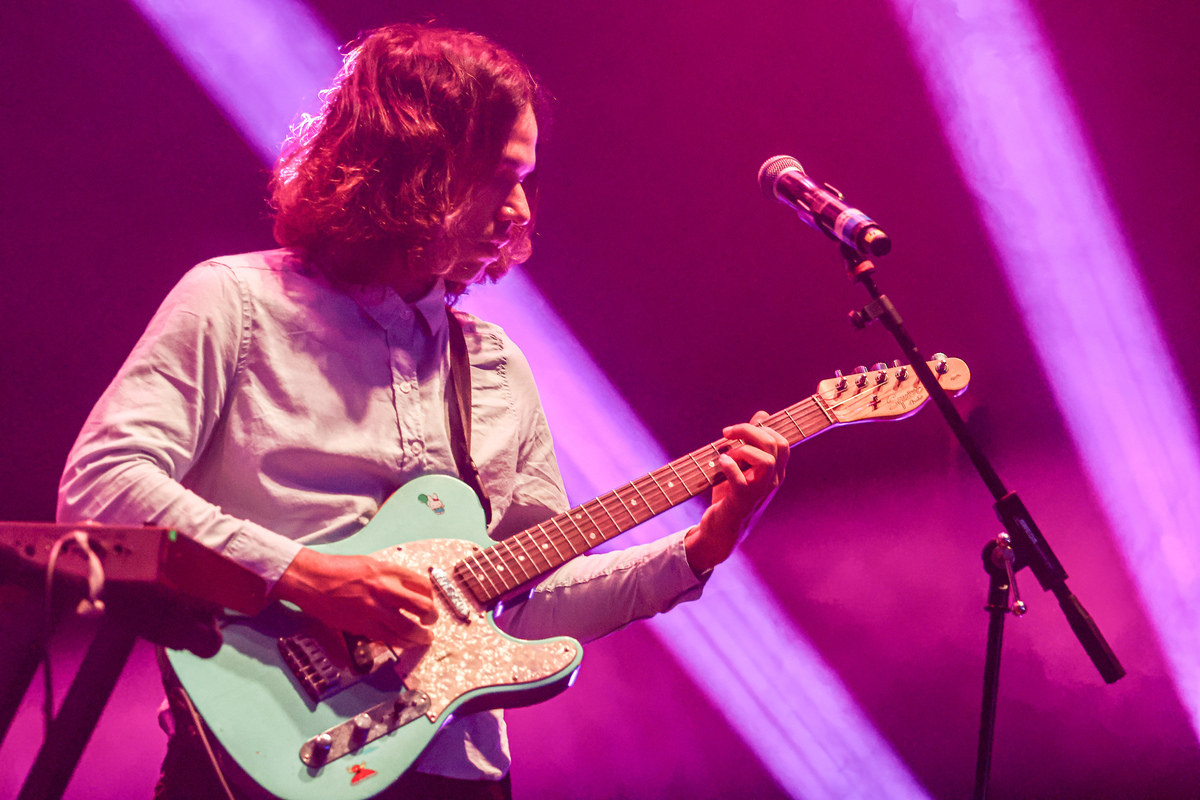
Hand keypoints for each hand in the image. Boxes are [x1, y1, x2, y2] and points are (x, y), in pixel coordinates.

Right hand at [272, 548, 437, 648]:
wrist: (313, 579)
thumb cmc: (340, 570)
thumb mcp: (371, 564)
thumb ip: (391, 577)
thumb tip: (408, 591)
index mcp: (389, 570)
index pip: (423, 585)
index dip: (430, 596)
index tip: (428, 601)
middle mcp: (386, 589)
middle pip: (423, 607)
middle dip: (432, 617)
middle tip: (431, 621)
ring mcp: (375, 609)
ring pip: (409, 628)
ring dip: (421, 636)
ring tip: (424, 638)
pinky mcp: (363, 625)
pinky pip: (390, 638)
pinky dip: (402, 643)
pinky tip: (406, 643)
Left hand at [684, 411, 788, 574]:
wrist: (720, 530)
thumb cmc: (730, 495)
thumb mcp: (742, 466)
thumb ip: (752, 442)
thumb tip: (762, 415)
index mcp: (774, 472)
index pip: (781, 442)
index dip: (762, 428)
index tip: (739, 430)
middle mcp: (772, 481)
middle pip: (775, 445)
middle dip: (750, 431)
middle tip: (727, 434)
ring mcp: (759, 492)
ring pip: (765, 461)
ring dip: (742, 450)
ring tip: (726, 454)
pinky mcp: (742, 502)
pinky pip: (741, 480)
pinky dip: (728, 466)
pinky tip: (719, 463)